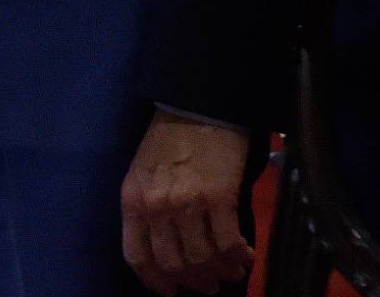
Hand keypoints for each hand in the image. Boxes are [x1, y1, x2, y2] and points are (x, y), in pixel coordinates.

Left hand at [120, 114, 251, 294]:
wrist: (200, 101)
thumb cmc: (170, 134)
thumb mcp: (143, 171)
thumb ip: (147, 207)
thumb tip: (167, 244)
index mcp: (133, 201)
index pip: (138, 257)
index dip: (156, 281)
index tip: (171, 290)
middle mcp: (157, 208)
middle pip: (173, 263)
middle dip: (193, 280)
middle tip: (209, 285)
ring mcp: (188, 204)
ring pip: (202, 257)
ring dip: (219, 270)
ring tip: (232, 271)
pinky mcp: (219, 197)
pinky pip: (227, 240)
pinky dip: (238, 254)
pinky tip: (246, 255)